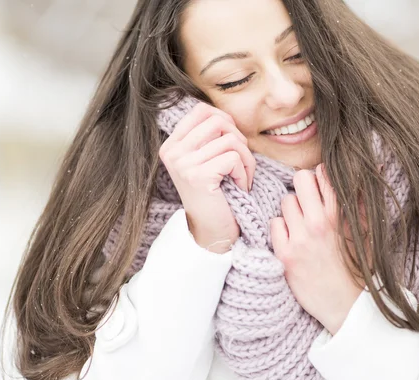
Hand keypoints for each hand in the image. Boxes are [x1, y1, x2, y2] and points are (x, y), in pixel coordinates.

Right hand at [159, 102, 255, 252]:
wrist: (212, 232)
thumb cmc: (216, 195)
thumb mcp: (206, 161)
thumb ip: (209, 137)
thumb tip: (226, 116)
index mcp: (172, 145)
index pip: (201, 110)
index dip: (225, 120)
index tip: (232, 142)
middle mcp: (173, 152)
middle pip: (218, 120)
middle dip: (239, 139)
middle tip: (241, 162)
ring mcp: (183, 164)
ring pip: (231, 140)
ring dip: (246, 160)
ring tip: (241, 178)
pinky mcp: (198, 176)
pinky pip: (234, 158)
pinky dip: (244, 173)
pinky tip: (238, 186)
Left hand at [270, 164, 363, 334]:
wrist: (346, 306)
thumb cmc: (358, 268)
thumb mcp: (368, 233)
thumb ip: (364, 200)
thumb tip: (377, 167)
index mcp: (341, 215)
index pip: (323, 174)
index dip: (322, 177)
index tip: (323, 188)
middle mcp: (318, 223)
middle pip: (300, 179)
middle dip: (304, 186)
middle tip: (309, 201)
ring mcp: (299, 239)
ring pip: (286, 201)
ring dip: (293, 210)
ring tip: (302, 224)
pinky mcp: (285, 255)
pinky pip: (274, 224)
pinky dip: (282, 229)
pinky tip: (293, 239)